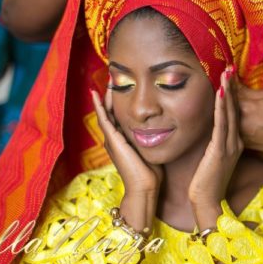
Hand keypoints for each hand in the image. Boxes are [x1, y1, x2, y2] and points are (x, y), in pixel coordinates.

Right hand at [90, 85, 161, 232]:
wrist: (145, 189)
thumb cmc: (151, 173)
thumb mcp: (152, 148)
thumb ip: (154, 137)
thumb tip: (166, 125)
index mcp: (124, 139)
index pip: (121, 114)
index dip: (122, 99)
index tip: (127, 83)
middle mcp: (115, 138)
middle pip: (111, 110)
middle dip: (113, 94)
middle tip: (114, 75)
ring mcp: (111, 139)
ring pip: (106, 112)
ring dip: (106, 95)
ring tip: (107, 78)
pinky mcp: (112, 140)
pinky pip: (103, 118)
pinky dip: (99, 105)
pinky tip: (96, 93)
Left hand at [188, 67, 242, 228]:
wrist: (208, 202)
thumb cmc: (205, 182)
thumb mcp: (211, 158)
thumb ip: (212, 144)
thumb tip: (205, 130)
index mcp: (233, 144)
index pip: (232, 115)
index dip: (231, 96)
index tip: (228, 78)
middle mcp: (234, 142)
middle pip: (234, 110)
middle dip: (231, 89)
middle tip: (229, 68)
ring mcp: (229, 146)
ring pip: (229, 113)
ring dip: (227, 92)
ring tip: (226, 74)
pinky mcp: (221, 150)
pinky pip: (222, 124)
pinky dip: (222, 107)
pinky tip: (221, 93)